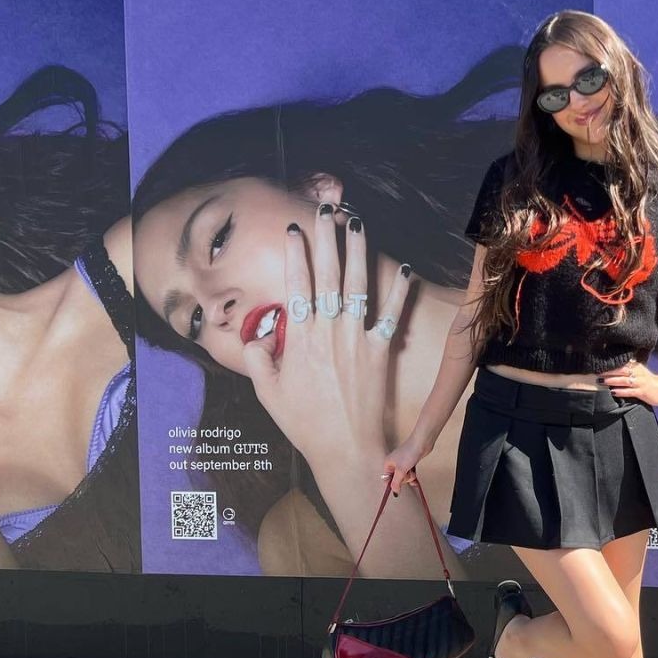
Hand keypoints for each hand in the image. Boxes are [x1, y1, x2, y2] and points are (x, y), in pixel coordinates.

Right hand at [243, 204, 411, 474]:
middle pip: (328, 274)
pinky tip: (403, 268)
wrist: (345, 447)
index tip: (296, 227)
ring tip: (357, 222)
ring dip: (358, 251)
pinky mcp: (381, 351)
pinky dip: (398, 291)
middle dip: (327, 238)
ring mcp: (357, 338)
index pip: (297, 284)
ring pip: (358, 284)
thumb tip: (253, 336)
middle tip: (327, 209)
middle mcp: (329, 330)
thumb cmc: (304, 423)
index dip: (297, 253)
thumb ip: (256, 359)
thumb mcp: (267, 392)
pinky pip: (391, 315)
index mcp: (300, 337)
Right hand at [383, 436, 429, 494]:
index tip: (398, 491)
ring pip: (404, 477)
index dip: (392, 485)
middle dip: (403, 479)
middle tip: (407, 474)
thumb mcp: (401, 470)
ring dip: (409, 477)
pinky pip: (410, 474)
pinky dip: (412, 476)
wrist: (421, 443)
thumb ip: (396, 482)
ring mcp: (403, 463)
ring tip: (412, 471)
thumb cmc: (409, 453)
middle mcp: (394, 464)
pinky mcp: (410, 463)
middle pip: (397, 479)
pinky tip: (416, 481)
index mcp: (388, 464)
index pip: (387, 479)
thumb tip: (394, 491)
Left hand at [598, 358, 657, 406]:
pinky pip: (629, 391)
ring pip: (624, 380)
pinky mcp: (642, 392)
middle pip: (621, 370)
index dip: (611, 363)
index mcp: (637, 367)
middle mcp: (637, 373)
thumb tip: (615, 366)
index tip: (600, 362)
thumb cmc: (650, 381)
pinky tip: (613, 392)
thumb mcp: (640, 371)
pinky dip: (621, 391)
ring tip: (601, 381)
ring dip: (612, 381)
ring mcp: (640, 383)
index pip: (622, 362)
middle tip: (597, 371)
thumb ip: (630, 368)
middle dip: (608, 371)